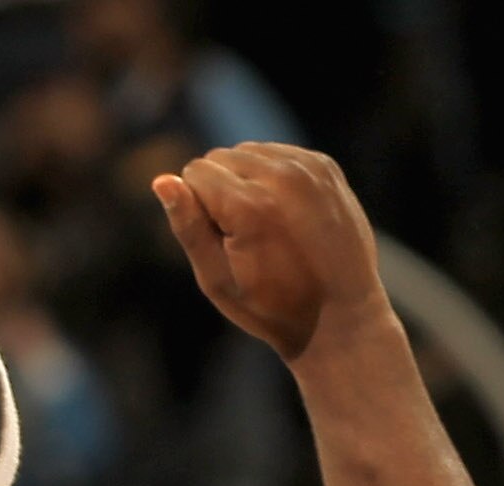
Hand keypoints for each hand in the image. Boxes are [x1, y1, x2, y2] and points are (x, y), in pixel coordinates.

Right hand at [152, 143, 386, 363]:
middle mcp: (281, 177)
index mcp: (250, 206)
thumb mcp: (218, 280)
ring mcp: (309, 168)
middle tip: (247, 236)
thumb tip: (162, 181)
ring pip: (249, 151)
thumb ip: (188, 227)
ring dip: (247, 180)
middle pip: (220, 156)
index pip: (195, 172)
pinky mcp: (325, 166)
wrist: (341, 316)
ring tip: (268, 225)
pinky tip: (287, 213)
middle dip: (222, 189)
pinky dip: (275, 176)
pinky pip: (279, 153)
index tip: (222, 240)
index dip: (199, 207)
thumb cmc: (272, 308)